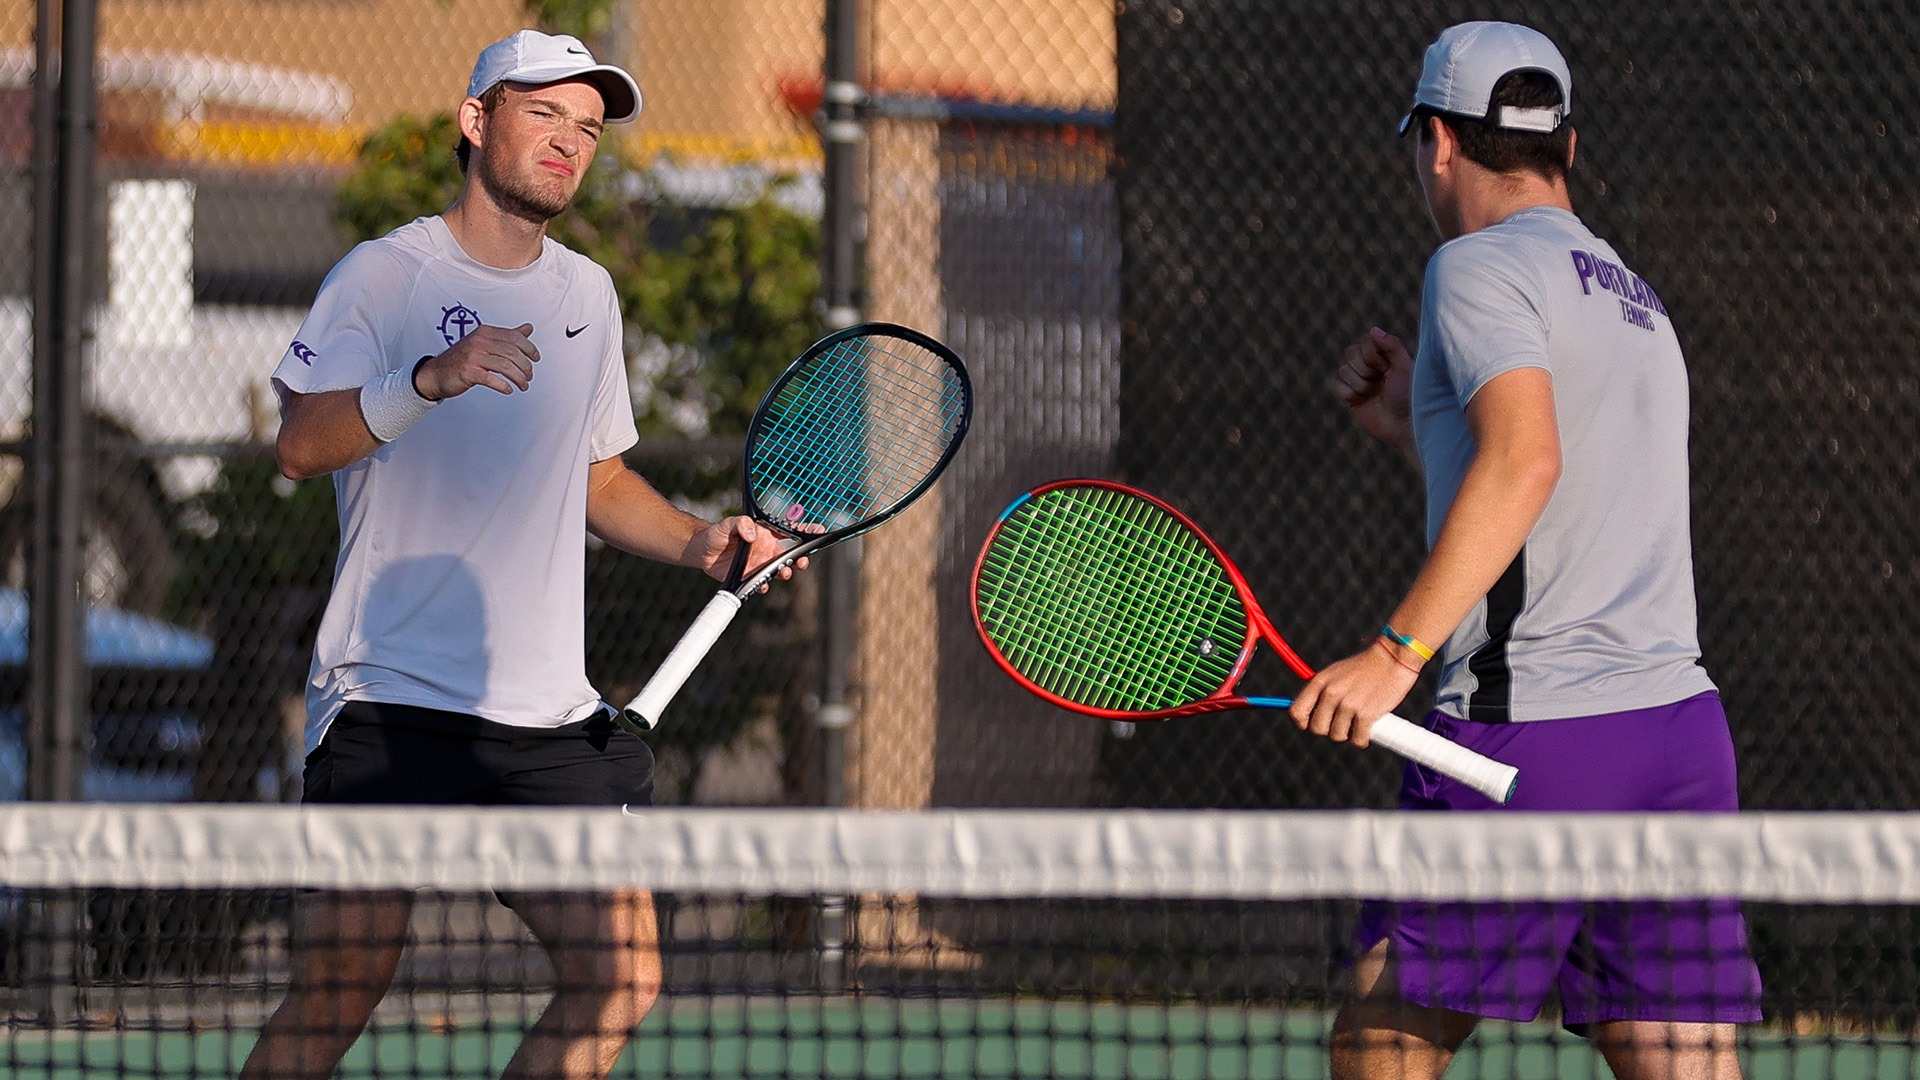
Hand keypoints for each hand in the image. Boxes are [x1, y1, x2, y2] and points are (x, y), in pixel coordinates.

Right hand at [415, 323, 539, 398]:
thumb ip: (507, 336)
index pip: (514, 337)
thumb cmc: (463, 359)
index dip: (529, 348)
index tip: (536, 358)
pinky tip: (508, 390)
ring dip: (518, 378)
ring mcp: (472, 356)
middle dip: (525, 366)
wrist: (436, 373)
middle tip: (529, 376)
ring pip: (505, 366)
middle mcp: (479, 341)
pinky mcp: (468, 372)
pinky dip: (504, 386)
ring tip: (523, 385)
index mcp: (485, 332)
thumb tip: (528, 328)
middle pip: (512, 352)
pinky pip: (492, 379)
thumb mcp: (485, 342)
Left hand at [684, 516, 808, 589]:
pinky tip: (762, 586)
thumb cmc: (716, 533)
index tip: (817, 531)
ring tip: (783, 573)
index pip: (790, 531)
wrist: (701, 551)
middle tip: (801, 562)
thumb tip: (751, 533)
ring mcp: (760, 565)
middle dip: (800, 559)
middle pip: (791, 555)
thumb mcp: (727, 524)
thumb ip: (740, 524)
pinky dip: (764, 586)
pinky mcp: (750, 578)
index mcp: (766, 534)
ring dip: (785, 572)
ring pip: (780, 571)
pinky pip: (762, 584)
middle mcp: (767, 550)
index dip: (805, 531)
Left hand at [1288, 641, 1420, 747]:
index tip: (1313, 724)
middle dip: (1329, 729)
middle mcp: (1331, 693)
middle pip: (1317, 728)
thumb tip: (1310, 714)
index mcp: (1320, 681)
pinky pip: (1357, 741)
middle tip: (1343, 722)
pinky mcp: (1366, 714)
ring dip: (1348, 733)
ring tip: (1358, 720)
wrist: (1392, 658)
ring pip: (1338, 736)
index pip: (1297, 712)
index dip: (1303, 723)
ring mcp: (1348, 704)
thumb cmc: (1365, 667)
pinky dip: (1363, 739)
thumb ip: (1322, 691)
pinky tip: (1368, 728)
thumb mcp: (1336, 673)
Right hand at [1332, 327, 1413, 451]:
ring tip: (1375, 393)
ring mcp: (1358, 379)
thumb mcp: (1406, 366)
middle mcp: (1370, 364)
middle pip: (1350, 353)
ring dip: (1361, 384)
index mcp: (1384, 354)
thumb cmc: (1410, 394)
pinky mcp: (1349, 395)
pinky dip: (1350, 394)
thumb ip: (1392, 345)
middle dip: (1365, 370)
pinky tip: (1363, 401)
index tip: (1386, 368)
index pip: (1364, 340)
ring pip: (1343, 370)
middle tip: (1381, 380)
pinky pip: (1337, 385)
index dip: (1371, 355)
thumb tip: (1373, 329)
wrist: (1403, 424)